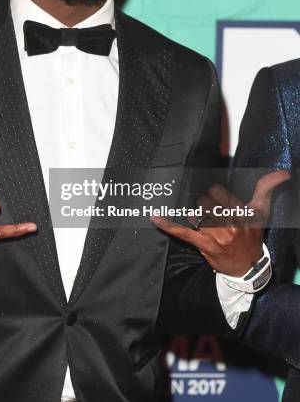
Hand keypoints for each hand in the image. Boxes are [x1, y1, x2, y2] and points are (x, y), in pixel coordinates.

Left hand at [151, 170, 289, 276]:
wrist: (247, 265)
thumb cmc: (252, 234)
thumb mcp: (261, 210)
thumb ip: (267, 187)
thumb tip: (284, 173)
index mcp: (241, 213)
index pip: (217, 192)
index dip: (216, 195)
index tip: (219, 200)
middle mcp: (229, 224)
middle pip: (203, 202)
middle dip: (204, 206)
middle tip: (212, 215)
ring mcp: (215, 236)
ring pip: (194, 214)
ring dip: (195, 216)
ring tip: (204, 223)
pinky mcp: (203, 244)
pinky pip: (181, 232)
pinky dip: (166, 223)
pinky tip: (153, 215)